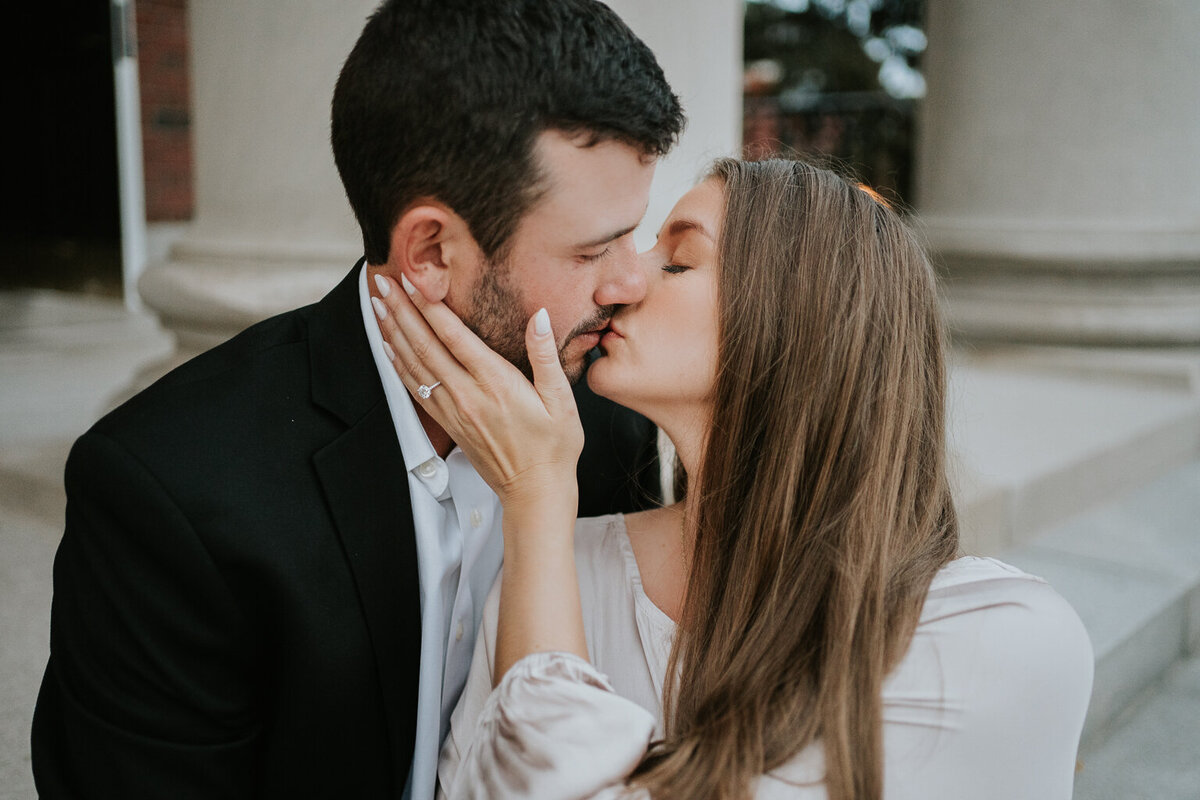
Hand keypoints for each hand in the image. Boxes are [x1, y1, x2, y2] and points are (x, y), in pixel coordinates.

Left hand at [372, 273, 583, 511]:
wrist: (535, 491)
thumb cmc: (554, 446)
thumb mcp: (562, 399)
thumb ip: (546, 355)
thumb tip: (539, 316)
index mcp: (496, 383)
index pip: (454, 336)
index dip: (430, 307)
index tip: (412, 282)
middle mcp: (468, 395)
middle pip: (426, 346)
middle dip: (402, 312)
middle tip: (382, 284)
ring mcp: (454, 410)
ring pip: (415, 365)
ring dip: (394, 333)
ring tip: (378, 306)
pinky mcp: (449, 423)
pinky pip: (416, 388)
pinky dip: (399, 364)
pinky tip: (389, 346)